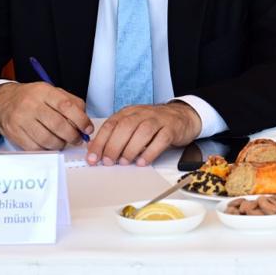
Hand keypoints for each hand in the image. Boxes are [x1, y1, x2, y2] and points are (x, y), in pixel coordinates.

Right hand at [0, 81, 92, 149]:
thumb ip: (72, 103)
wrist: (2, 101)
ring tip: (64, 142)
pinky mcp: (14, 133)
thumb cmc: (32, 98)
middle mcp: (31, 104)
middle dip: (72, 136)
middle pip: (58, 125)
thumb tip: (86, 122)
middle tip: (77, 139)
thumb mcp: (52, 92)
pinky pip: (35, 147)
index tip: (87, 129)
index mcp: (44, 91)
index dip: (81, 120)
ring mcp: (20, 119)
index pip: (67, 106)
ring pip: (47, 139)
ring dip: (60, 144)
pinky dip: (46, 149)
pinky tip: (50, 145)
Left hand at [87, 101, 201, 165]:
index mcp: (129, 112)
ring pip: (143, 132)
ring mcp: (158, 120)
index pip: (111, 125)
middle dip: (114, 146)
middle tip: (108, 161)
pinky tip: (142, 161)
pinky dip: (150, 152)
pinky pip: (161, 139)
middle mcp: (143, 113)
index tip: (93, 158)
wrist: (182, 116)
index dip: (100, 142)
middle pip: (125, 127)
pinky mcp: (172, 128)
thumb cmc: (154, 123)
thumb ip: (114, 135)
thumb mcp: (132, 125)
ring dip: (131, 149)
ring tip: (125, 162)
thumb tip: (94, 148)